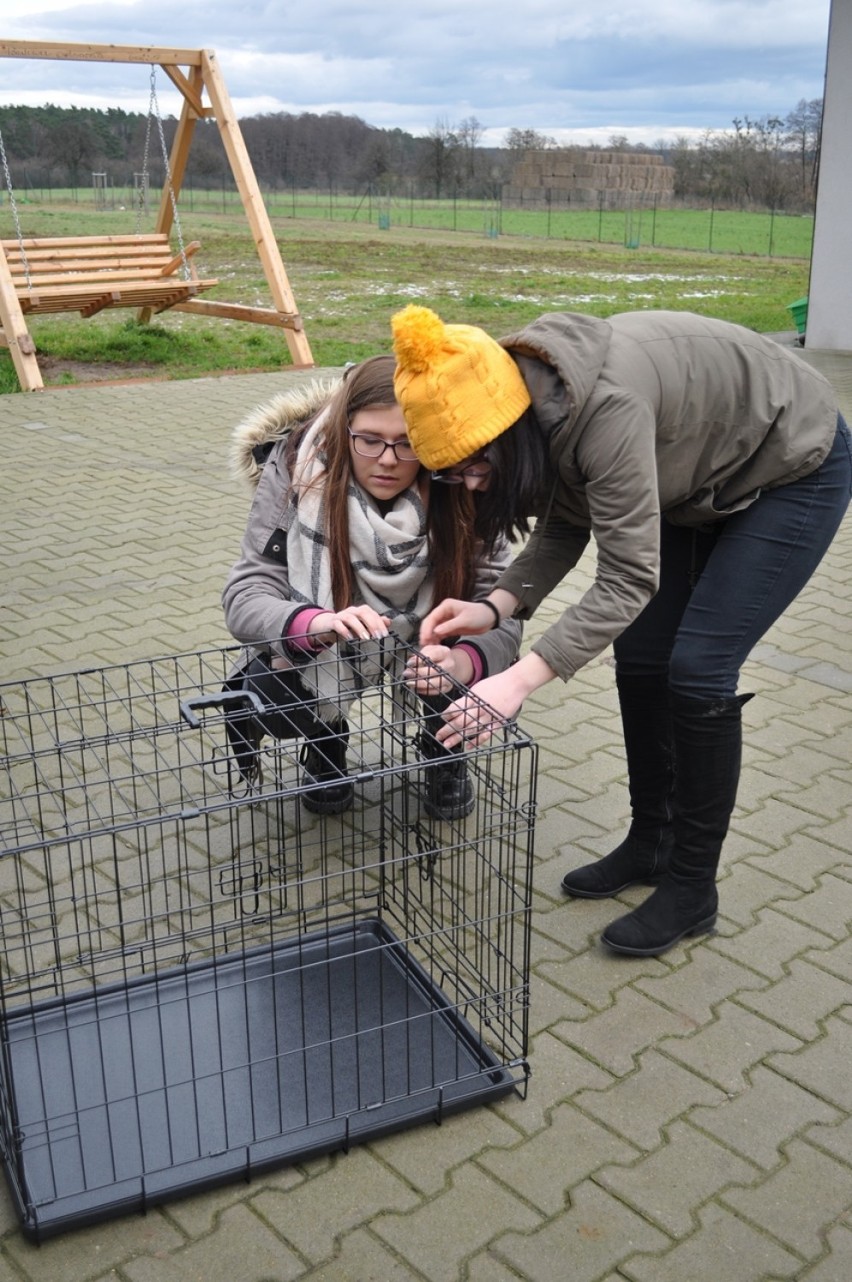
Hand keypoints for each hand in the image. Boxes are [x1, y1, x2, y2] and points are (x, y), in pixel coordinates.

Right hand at [309, 605, 390, 644]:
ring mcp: (341, 615)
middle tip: (377, 636)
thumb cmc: (348, 626)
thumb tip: (388, 621)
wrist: (328, 626)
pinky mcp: (332, 622)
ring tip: (366, 638)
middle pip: (363, 613)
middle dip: (372, 624)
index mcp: (360, 611)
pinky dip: (344, 630)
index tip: (384, 634)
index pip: (372, 613)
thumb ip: (375, 623)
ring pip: (350, 618)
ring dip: (359, 628)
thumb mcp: (363, 625)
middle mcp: (351, 611)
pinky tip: (350, 638)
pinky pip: (338, 624)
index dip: (379, 623)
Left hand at [403, 644, 473, 695]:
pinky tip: (417, 688)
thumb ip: (420, 653)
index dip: (419, 660)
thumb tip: (412, 661)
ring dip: (419, 683)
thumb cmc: (436, 657)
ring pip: (434, 683)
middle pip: (433, 671)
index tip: (410, 663)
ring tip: (410, 682)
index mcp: (444, 652)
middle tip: (407, 673)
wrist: (450, 664)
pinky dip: (424, 691)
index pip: (432, 656)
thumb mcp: (429, 649)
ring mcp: (449, 677)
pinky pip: (435, 691)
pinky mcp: (448, 687)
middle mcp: (449, 665)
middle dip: (417, 673)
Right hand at [419, 598, 496, 645]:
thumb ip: (450, 626)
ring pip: (433, 630)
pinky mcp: (449, 628)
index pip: (432, 617)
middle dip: (426, 634)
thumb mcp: (465, 620)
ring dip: (430, 638)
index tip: (425, 638)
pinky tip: (435, 647)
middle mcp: (444, 612)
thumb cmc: (479, 615)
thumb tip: (435, 632)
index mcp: (446, 606)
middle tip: (424, 645)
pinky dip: (436, 640)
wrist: (489, 618)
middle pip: (430, 623)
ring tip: (429, 648)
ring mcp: (446, 620)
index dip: (427, 628)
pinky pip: (439, 634)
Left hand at [433, 653, 557, 747]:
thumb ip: (468, 700)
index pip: (456, 708)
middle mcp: (480, 708)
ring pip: (470, 730)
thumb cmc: (497, 684)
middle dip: (448, 730)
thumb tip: (456, 709)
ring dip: (458, 738)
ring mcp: (489, 717)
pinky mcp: (498, 723)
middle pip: (460, 721)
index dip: (447, 715)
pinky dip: (476, 741)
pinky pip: (486, 734)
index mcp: (474, 698)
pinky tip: (468, 746)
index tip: (442, 719)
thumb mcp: (478, 688)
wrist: (515, 683)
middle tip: (439, 736)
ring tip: (448, 744)